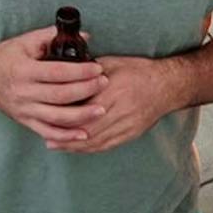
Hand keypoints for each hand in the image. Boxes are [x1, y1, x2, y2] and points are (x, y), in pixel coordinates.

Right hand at [0, 26, 107, 143]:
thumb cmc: (7, 57)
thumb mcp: (26, 41)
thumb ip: (53, 36)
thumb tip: (84, 36)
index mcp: (24, 70)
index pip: (57, 72)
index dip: (80, 71)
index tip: (98, 68)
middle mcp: (23, 92)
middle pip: (60, 96)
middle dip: (86, 90)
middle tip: (104, 84)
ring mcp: (24, 110)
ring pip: (56, 117)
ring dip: (81, 116)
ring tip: (101, 110)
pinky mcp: (25, 121)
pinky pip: (48, 132)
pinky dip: (66, 136)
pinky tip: (83, 134)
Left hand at [55, 54, 177, 153]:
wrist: (167, 85)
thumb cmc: (138, 71)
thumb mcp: (112, 63)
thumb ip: (88, 72)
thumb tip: (64, 75)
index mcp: (114, 90)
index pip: (83, 109)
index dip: (64, 116)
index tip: (47, 117)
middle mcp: (120, 110)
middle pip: (87, 129)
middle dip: (64, 135)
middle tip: (45, 136)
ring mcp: (127, 125)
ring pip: (95, 141)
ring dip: (73, 145)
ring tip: (55, 145)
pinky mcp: (131, 134)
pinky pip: (106, 145)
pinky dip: (88, 149)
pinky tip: (76, 148)